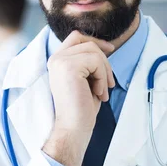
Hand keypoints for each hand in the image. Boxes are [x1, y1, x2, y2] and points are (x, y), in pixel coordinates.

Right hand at [43, 31, 114, 165]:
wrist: (73, 129)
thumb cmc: (81, 108)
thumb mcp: (86, 79)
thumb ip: (88, 62)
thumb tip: (104, 47)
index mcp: (57, 60)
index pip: (76, 36)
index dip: (95, 41)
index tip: (110, 50)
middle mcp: (55, 58)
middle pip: (87, 42)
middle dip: (104, 60)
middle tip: (109, 84)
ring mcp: (60, 61)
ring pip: (94, 51)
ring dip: (104, 72)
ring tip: (101, 91)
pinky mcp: (68, 67)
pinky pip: (95, 62)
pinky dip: (102, 78)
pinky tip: (98, 94)